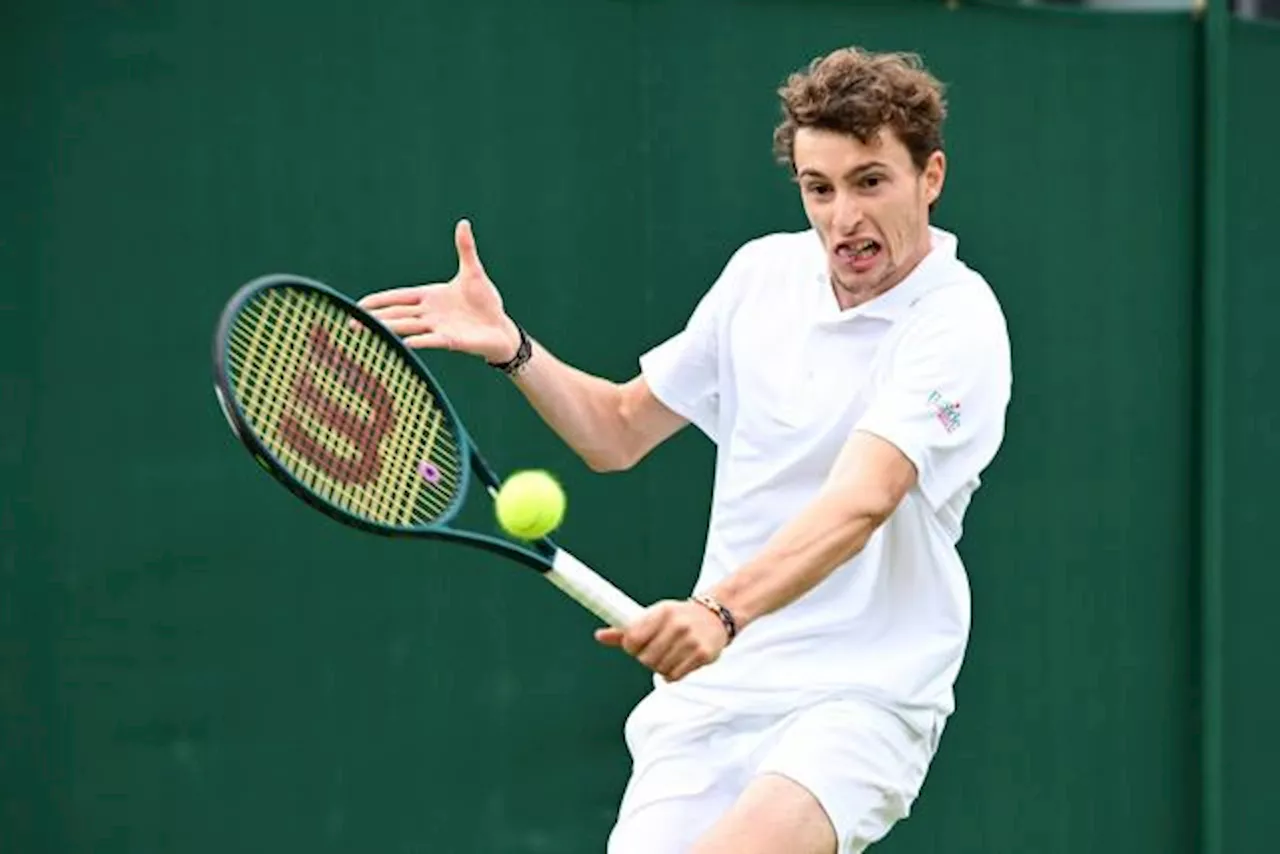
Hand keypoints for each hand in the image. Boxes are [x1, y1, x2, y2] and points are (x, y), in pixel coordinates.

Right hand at [358, 219, 520, 363]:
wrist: (501, 328)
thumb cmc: (486, 302)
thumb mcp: (473, 272)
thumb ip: (465, 249)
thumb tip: (463, 223)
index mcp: (430, 296)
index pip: (399, 297)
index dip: (380, 300)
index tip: (359, 304)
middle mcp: (429, 314)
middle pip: (397, 314)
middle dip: (374, 318)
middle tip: (350, 322)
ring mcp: (438, 328)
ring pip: (407, 328)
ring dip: (388, 329)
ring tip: (367, 332)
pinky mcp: (450, 341)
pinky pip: (429, 341)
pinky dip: (417, 342)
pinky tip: (403, 343)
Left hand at [594, 600, 728, 681]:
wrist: (715, 617)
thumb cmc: (677, 618)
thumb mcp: (653, 616)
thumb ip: (626, 629)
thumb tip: (598, 636)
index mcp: (662, 612)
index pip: (632, 638)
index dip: (631, 647)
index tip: (636, 646)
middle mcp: (677, 625)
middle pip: (645, 658)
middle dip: (646, 659)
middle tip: (655, 652)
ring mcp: (691, 640)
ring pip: (660, 669)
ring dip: (660, 667)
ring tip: (668, 655)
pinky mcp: (702, 655)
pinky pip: (675, 676)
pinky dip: (672, 674)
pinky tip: (678, 662)